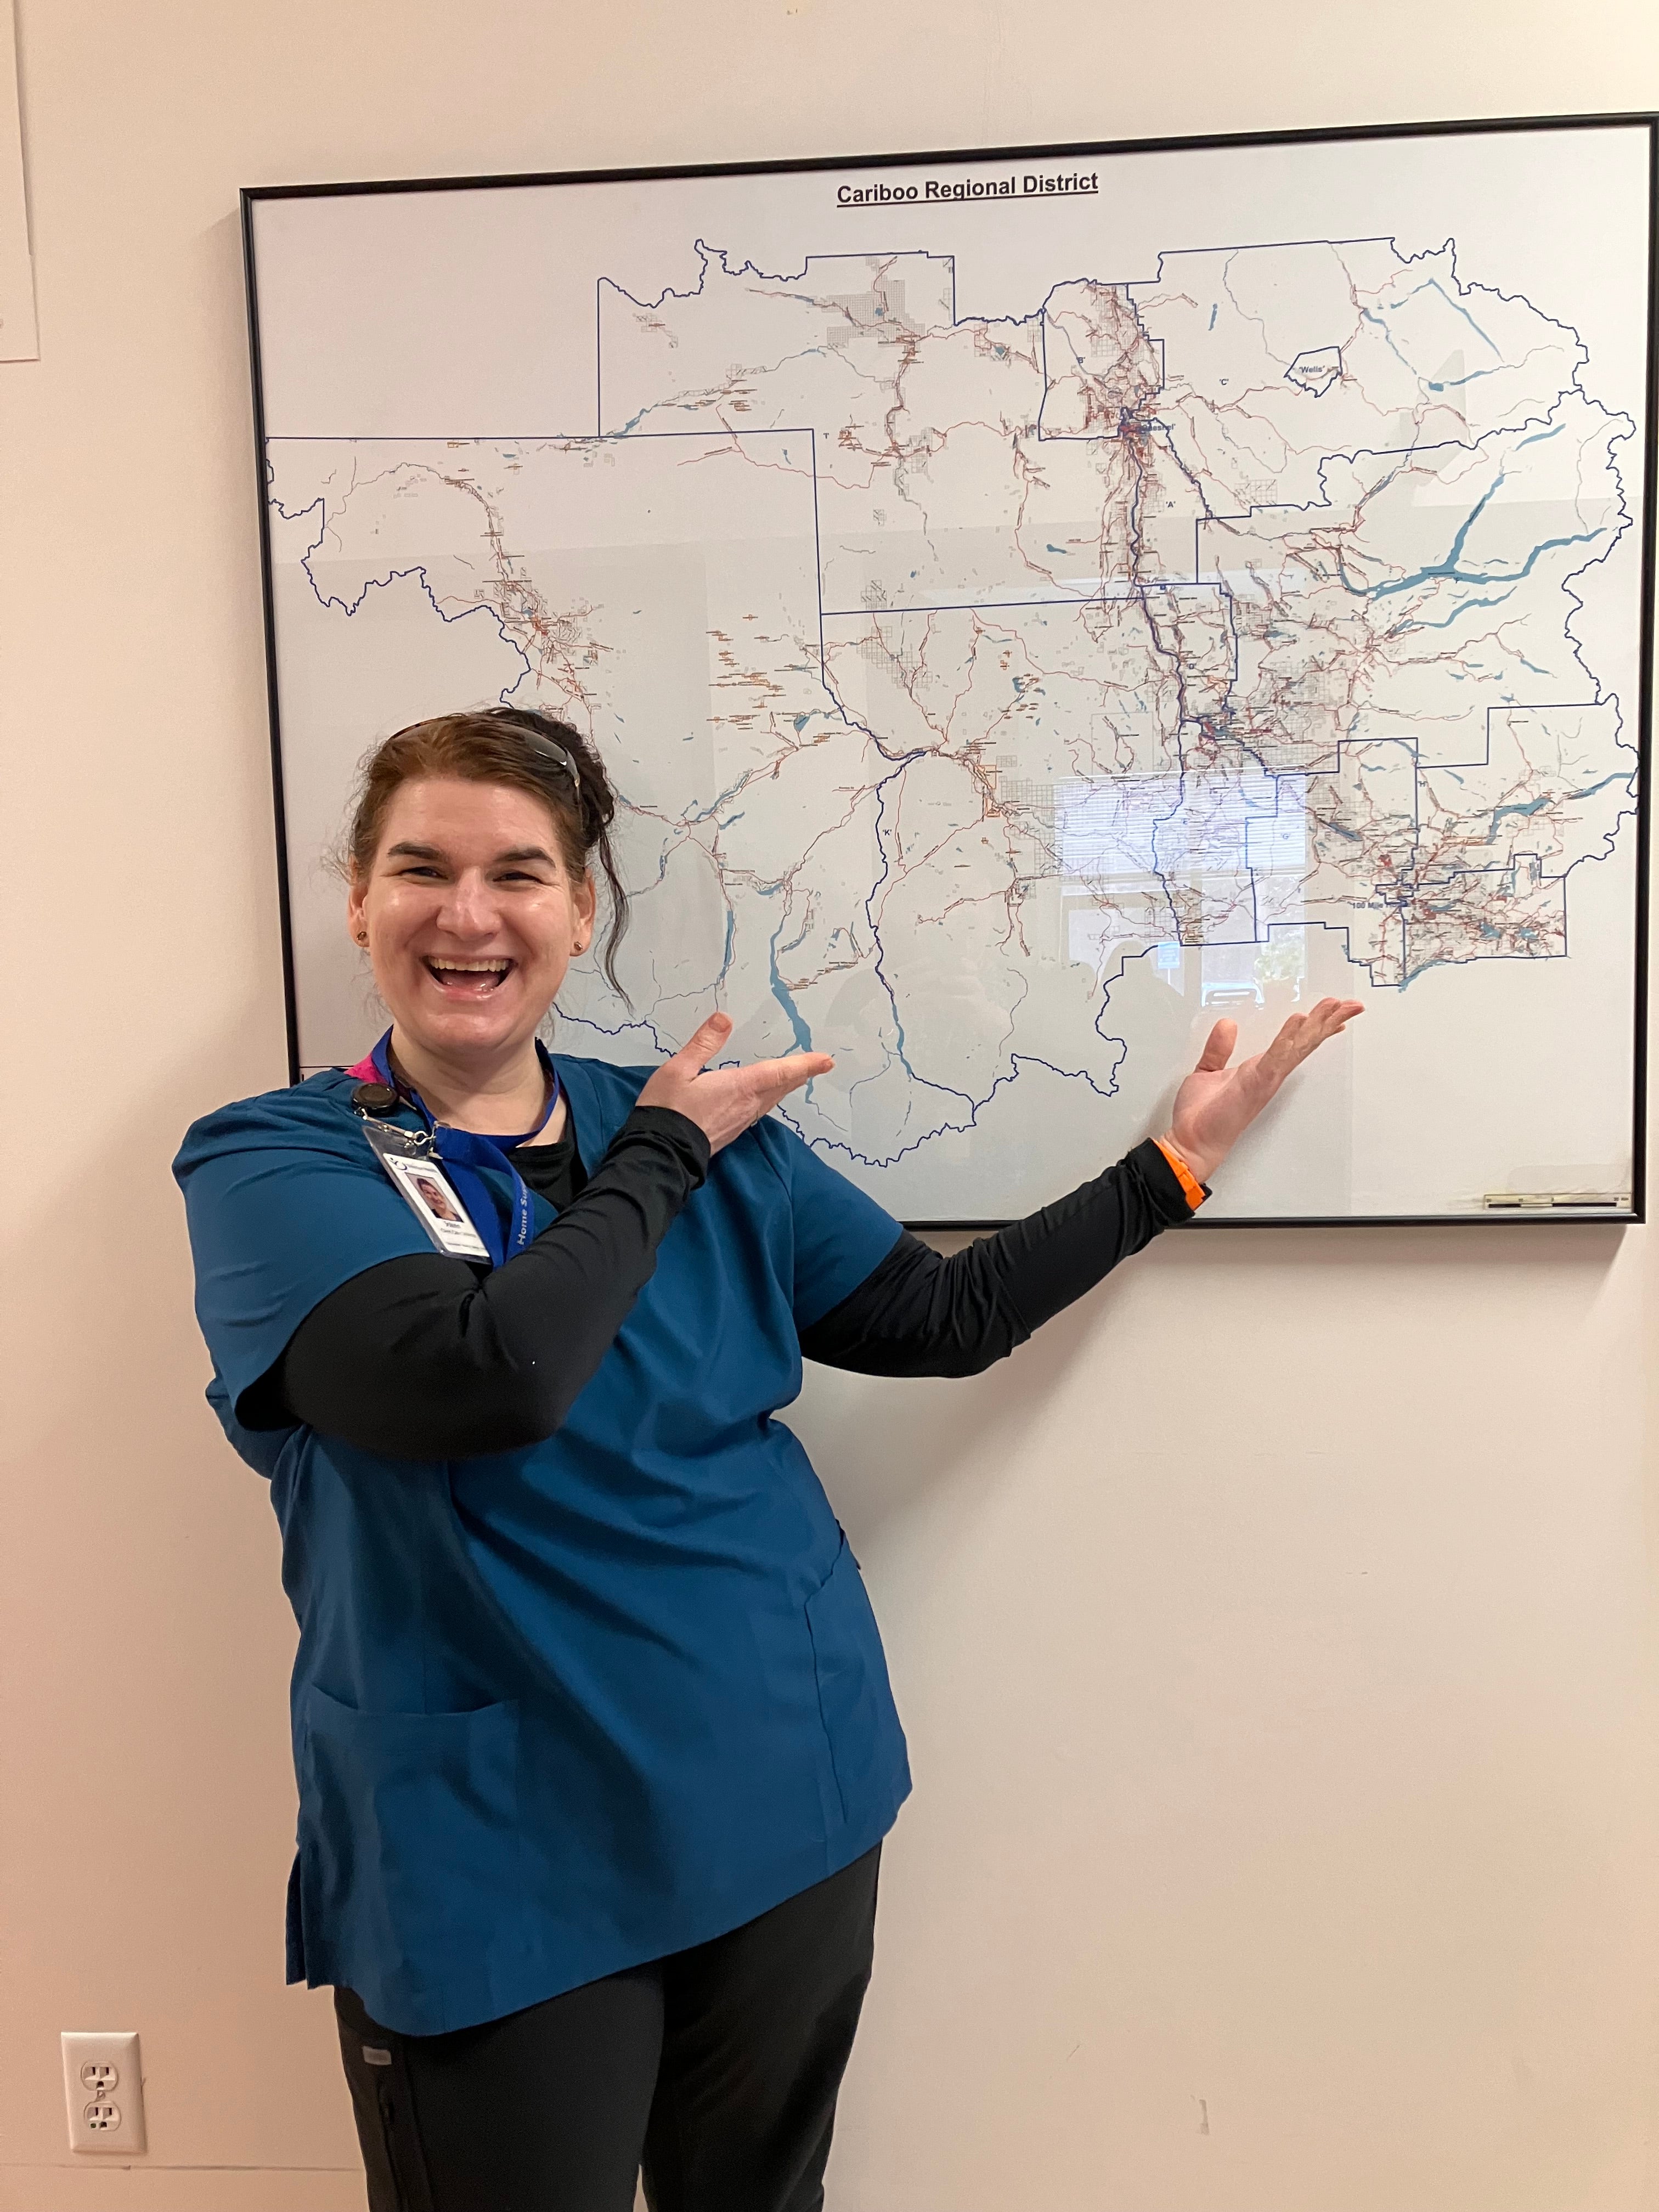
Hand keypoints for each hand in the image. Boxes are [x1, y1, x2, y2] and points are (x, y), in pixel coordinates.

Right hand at [638, 1012, 833, 1154]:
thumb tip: (724, 1019)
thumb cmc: (667, 1111)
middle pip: (780, 1087)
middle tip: (818, 1065)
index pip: (779, 1072)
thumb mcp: (679, 1069)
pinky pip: (757, 1111)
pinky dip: (768, 1099)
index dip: (805, 1065)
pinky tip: (763, 1098)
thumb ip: (704, 1044)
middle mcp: (746, 1106)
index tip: (827, 1060)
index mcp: (739, 1087)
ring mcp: (740, 1122)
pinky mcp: (731, 1132)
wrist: (659, 1154)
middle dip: (800, 1074)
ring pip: (770, 1101)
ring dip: (785, 1087)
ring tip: (795, 1077)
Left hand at [1159, 996, 1363, 1184]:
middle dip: (1328, 1020)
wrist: (1192, 1141)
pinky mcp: (1256, 1083)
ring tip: (1336, 1007)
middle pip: (1305, 1042)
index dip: (1315, 1027)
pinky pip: (1276, 1056)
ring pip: (1299, 1046)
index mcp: (1260, 1069)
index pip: (1294, 1043)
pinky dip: (1289, 1038)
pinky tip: (1301, 1021)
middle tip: (1350, 1004)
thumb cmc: (1202, 1116)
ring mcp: (1265, 1079)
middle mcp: (1268, 1074)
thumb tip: (1227, 1025)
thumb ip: (1219, 1048)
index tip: (1333, 1013)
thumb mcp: (1208, 1071)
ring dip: (1318, 1025)